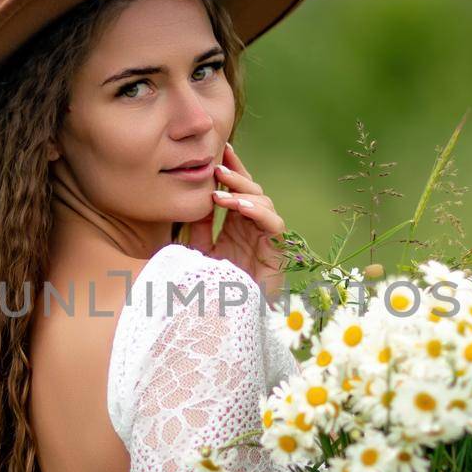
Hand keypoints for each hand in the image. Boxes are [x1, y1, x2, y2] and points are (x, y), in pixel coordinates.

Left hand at [184, 141, 286, 300]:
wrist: (232, 320)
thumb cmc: (215, 289)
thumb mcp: (200, 252)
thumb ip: (199, 227)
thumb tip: (193, 198)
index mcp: (238, 226)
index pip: (239, 190)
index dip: (233, 169)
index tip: (220, 150)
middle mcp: (254, 229)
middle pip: (253, 190)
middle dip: (237, 175)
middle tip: (218, 165)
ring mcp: (267, 239)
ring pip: (264, 202)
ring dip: (243, 193)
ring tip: (220, 193)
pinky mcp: (277, 252)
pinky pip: (273, 224)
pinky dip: (257, 212)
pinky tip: (238, 207)